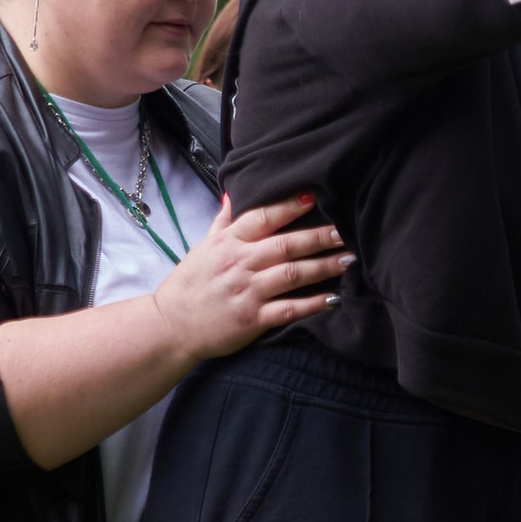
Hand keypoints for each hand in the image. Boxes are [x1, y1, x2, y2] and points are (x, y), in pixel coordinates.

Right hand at [156, 195, 348, 368]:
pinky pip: (289, 309)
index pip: (262, 217)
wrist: (171, 326)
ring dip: (324, 266)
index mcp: (227, 243)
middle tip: (346, 230)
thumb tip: (233, 194)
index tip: (314, 196)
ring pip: (292, 274)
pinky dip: (313, 304)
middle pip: (286, 244)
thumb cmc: (189, 285)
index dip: (289, 206)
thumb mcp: (201, 248)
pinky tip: (334, 297)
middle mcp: (238, 264)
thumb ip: (223, 222)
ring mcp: (247, 292)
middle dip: (319, 236)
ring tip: (350, 259)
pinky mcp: (252, 320)